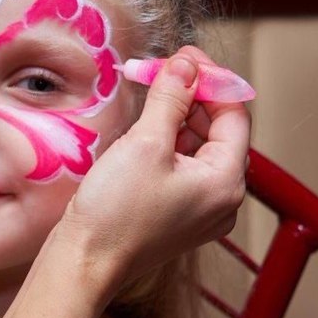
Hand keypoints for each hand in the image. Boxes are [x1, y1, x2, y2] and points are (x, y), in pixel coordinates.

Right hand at [60, 46, 250, 284]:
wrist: (84, 261)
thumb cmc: (115, 213)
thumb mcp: (145, 143)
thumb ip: (170, 99)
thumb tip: (186, 66)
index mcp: (225, 182)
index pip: (233, 114)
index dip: (210, 79)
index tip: (183, 56)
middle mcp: (221, 198)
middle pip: (217, 129)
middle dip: (191, 95)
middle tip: (162, 69)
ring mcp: (199, 208)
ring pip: (198, 146)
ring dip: (177, 115)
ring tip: (151, 92)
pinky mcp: (175, 212)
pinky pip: (182, 165)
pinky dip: (168, 140)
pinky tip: (146, 126)